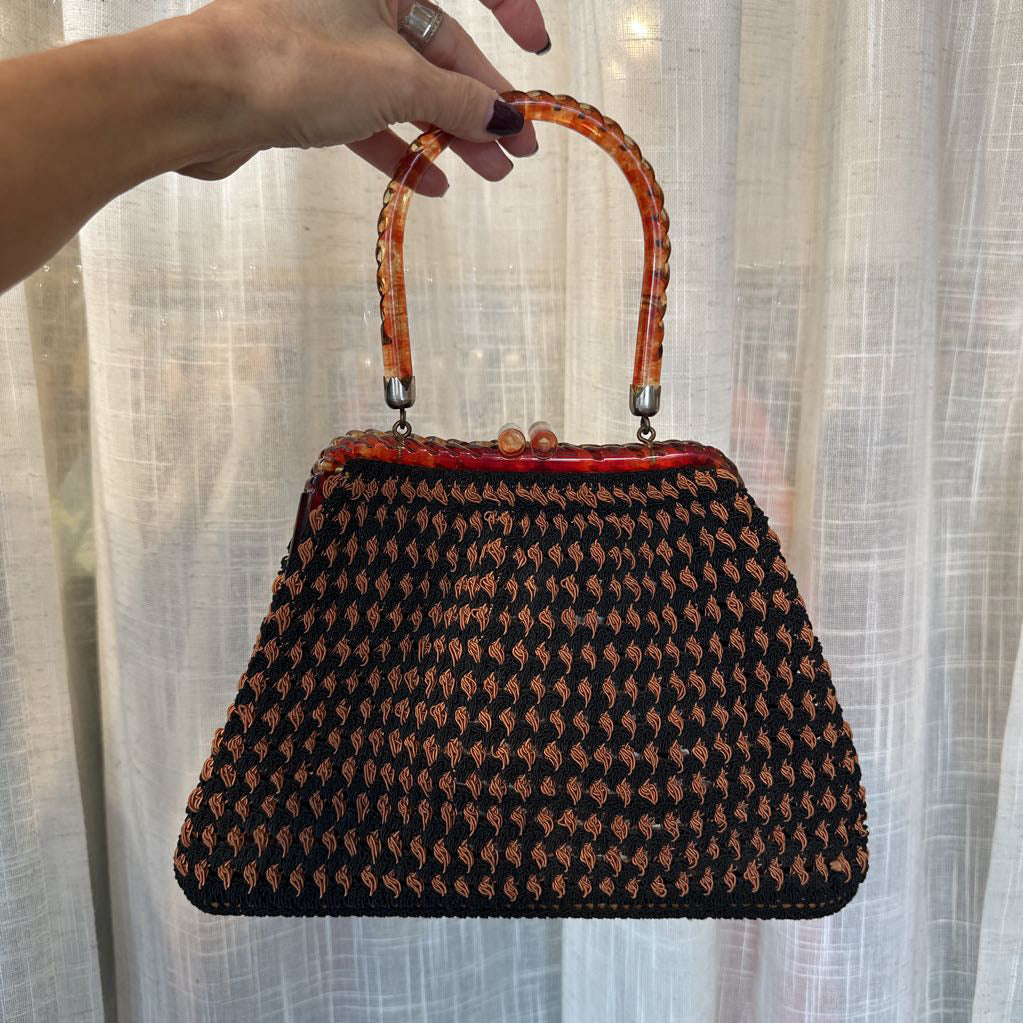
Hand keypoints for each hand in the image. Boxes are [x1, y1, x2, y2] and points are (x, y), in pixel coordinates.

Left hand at [180, 0, 549, 194]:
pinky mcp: (310, 89)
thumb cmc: (291, 62)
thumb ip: (459, 102)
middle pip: (438, 51)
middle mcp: (359, 1)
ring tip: (489, 174)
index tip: (536, 51)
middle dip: (482, 103)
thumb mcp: (396, 81)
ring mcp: (333, 46)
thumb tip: (508, 118)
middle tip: (519, 149)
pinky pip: (371, 116)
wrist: (198, 99)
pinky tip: (433, 181)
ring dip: (450, 133)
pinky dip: (402, 147)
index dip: (512, 10)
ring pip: (407, 89)